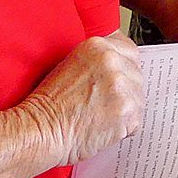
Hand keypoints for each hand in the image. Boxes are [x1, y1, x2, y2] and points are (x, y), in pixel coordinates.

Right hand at [18, 33, 144, 167]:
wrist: (39, 130)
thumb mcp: (70, 65)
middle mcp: (112, 61)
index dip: (124, 68)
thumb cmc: (48, 105)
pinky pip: (136, 120)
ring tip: (101, 117)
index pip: (130, 51)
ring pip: (138, 98)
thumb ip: (97, 59)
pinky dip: (124, 129)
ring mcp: (121, 86)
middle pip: (136, 75)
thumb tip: (119, 62)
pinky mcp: (127, 111)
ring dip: (125, 110)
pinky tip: (104, 128)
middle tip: (105, 104)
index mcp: (98, 46)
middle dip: (126, 90)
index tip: (117, 80)